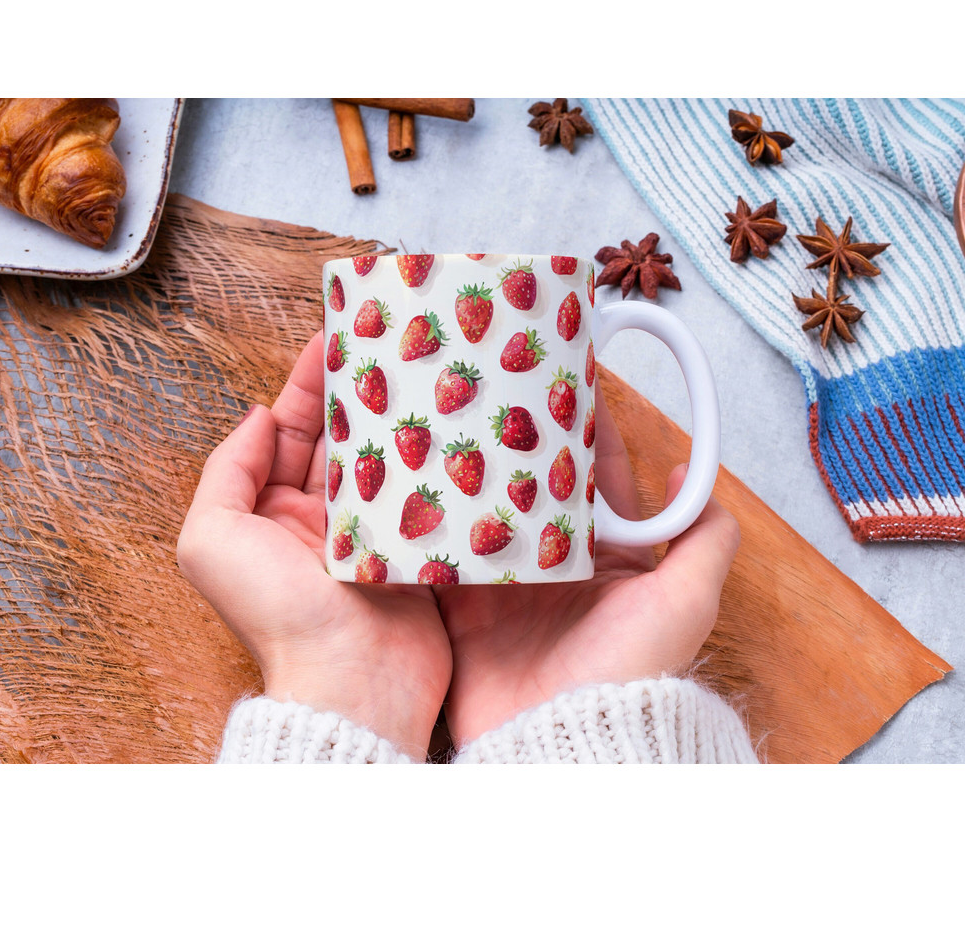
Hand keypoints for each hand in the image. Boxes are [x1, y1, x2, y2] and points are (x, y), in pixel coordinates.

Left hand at [177, 332, 451, 759]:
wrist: (352, 680)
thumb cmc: (276, 615)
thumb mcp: (211, 539)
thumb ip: (227, 471)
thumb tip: (257, 416)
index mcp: (267, 511)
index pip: (288, 431)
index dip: (306, 383)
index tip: (329, 337)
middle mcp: (315, 517)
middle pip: (337, 437)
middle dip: (355, 389)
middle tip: (380, 340)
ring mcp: (367, 531)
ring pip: (378, 457)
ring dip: (392, 416)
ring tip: (413, 367)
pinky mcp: (410, 545)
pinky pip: (416, 490)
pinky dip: (423, 457)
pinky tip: (440, 423)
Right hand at [435, 386, 739, 747]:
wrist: (568, 739)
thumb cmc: (631, 669)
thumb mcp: (687, 599)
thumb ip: (705, 536)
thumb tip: (691, 467)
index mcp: (608, 555)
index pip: (596, 476)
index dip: (583, 429)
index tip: (566, 380)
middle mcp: (557, 564)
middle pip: (535, 486)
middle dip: (521, 441)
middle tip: (497, 387)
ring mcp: (508, 584)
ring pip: (487, 512)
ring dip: (472, 474)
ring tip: (451, 421)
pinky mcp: (465, 608)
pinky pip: (443, 556)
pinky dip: (431, 526)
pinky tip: (415, 484)